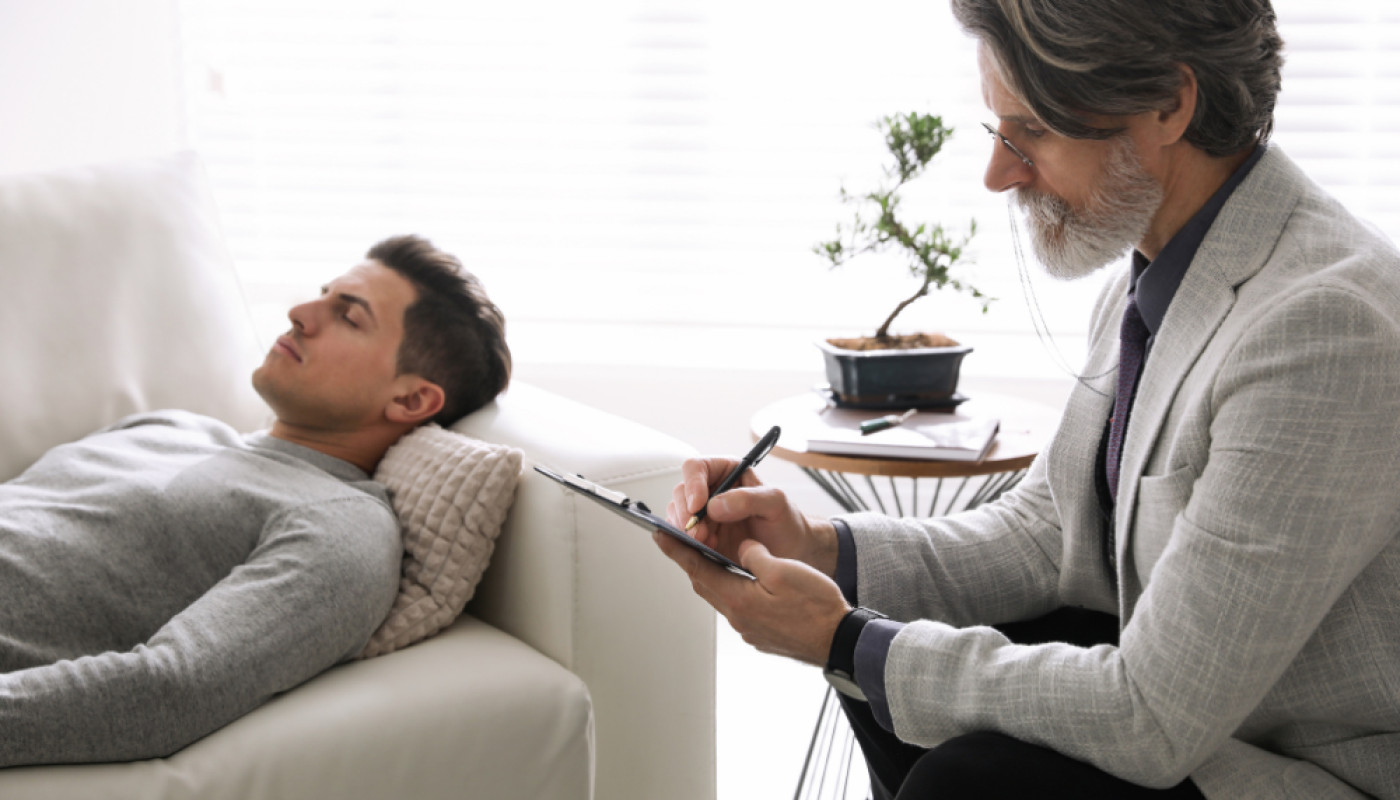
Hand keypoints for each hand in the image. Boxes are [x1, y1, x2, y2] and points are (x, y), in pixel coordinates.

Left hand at [654, 533, 850, 665]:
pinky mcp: (761, 633)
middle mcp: (739, 617)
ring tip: (710, 556)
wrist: (839, 640)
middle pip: (706, 584)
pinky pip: (739, 607)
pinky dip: (734, 589)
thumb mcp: (783, 570)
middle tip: (679, 542)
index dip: (677, 550)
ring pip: (722, 595)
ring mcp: (749, 629)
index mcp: (739, 599)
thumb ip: (754, 556)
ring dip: (713, 576)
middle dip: (692, 561)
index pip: (698, 569)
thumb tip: (741, 549)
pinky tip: (744, 580)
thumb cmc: (816, 607)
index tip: (659, 535)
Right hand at [666, 456, 839, 576]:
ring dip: (686, 531)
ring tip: (707, 544)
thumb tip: (715, 505)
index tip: (698, 506)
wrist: (791, 552)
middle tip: (699, 533)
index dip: (692, 484)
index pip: (696, 467)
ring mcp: (704, 516)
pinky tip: (707, 551)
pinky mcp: (701, 537)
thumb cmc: (786, 523)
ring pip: (678, 516)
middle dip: (686, 514)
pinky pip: (682, 537)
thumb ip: (748, 498)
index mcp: (727, 472)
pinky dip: (689, 545)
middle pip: (681, 493)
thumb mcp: (776, 504)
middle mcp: (711, 491)